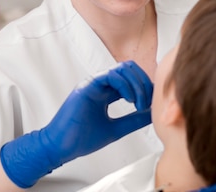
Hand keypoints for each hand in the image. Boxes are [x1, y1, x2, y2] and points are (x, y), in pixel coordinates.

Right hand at [0, 61, 152, 187]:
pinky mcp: (87, 86)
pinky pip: (110, 75)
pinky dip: (125, 85)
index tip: (152, 104)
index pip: (130, 79)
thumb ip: (134, 120)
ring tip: (139, 103)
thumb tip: (153, 114)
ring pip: (122, 69)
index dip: (145, 87)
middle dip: (143, 82)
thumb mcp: (116, 128)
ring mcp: (93, 83)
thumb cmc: (83, 139)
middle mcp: (100, 85)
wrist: (62, 146)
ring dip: (136, 84)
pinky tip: (130, 100)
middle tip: (147, 103)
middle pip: (128, 69)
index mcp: (106, 93)